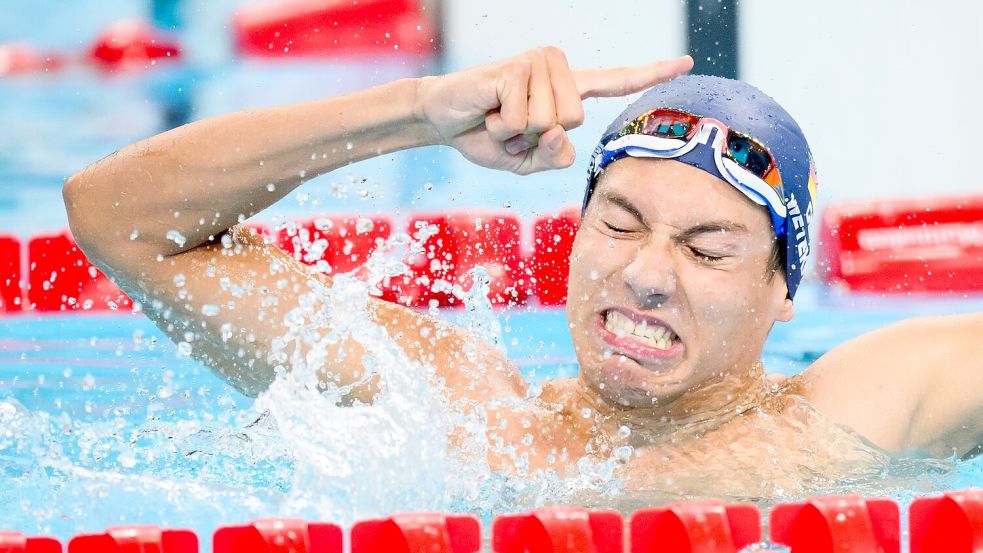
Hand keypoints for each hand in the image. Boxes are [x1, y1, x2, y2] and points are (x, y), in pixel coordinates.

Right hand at [414, 47, 693, 175]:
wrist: (443, 119)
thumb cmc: (487, 137)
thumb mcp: (528, 160)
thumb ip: (554, 157)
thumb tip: (558, 131)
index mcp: (568, 88)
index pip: (615, 80)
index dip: (650, 73)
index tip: (687, 62)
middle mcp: (558, 67)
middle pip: (573, 122)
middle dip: (536, 138)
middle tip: (509, 127)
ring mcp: (538, 62)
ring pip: (549, 121)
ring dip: (515, 134)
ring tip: (497, 118)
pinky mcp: (517, 66)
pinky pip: (521, 117)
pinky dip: (500, 127)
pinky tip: (487, 111)